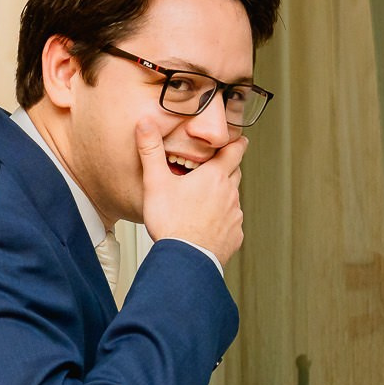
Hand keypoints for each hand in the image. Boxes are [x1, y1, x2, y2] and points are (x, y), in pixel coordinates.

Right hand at [136, 116, 246, 266]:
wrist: (184, 259)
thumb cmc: (171, 222)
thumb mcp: (155, 182)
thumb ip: (151, 151)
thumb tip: (145, 125)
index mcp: (214, 176)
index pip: (235, 151)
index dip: (237, 143)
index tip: (238, 140)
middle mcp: (230, 194)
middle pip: (235, 173)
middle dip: (227, 169)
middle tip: (213, 170)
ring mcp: (234, 216)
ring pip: (233, 199)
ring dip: (222, 198)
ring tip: (203, 203)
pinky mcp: (234, 236)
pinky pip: (231, 224)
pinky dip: (222, 222)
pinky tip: (206, 227)